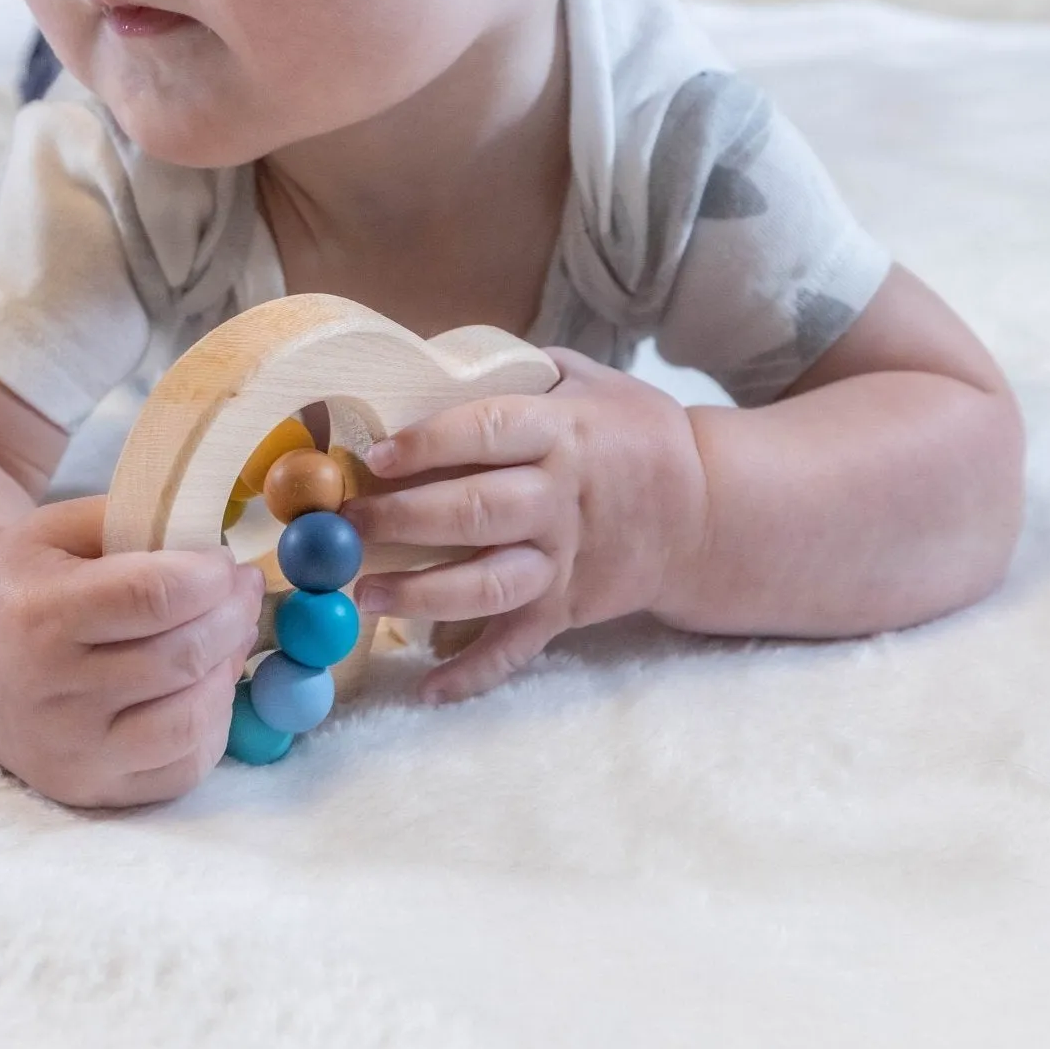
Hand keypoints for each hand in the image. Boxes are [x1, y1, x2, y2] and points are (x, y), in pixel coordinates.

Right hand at [0, 495, 262, 806]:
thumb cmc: (25, 585)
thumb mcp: (60, 528)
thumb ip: (135, 520)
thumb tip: (217, 544)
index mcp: (38, 616)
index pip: (153, 597)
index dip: (209, 575)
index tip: (222, 560)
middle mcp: (50, 695)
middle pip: (182, 656)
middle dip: (233, 614)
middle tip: (243, 588)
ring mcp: (71, 753)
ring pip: (193, 718)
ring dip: (229, 667)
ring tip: (230, 633)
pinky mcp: (92, 791)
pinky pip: (186, 765)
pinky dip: (214, 720)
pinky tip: (206, 682)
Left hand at [346, 349, 707, 702]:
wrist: (704, 508)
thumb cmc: (631, 432)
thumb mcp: (586, 379)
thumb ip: (518, 370)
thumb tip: (429, 360)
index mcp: (562, 432)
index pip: (490, 431)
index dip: (431, 443)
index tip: (376, 455)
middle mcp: (561, 498)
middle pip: (477, 511)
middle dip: (403, 521)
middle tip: (345, 526)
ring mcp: (564, 559)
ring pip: (490, 584)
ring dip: (424, 596)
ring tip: (366, 596)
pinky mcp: (567, 607)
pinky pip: (517, 646)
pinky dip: (474, 674)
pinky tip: (426, 688)